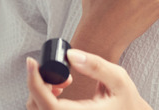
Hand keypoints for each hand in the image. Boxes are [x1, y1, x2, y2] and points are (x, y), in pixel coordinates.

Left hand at [26, 49, 152, 109]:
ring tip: (63, 81)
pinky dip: (43, 100)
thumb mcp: (119, 79)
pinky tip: (59, 91)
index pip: (49, 106)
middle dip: (39, 84)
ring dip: (41, 92)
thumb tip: (70, 55)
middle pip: (36, 107)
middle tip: (61, 73)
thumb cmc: (127, 101)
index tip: (32, 62)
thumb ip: (96, 66)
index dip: (35, 83)